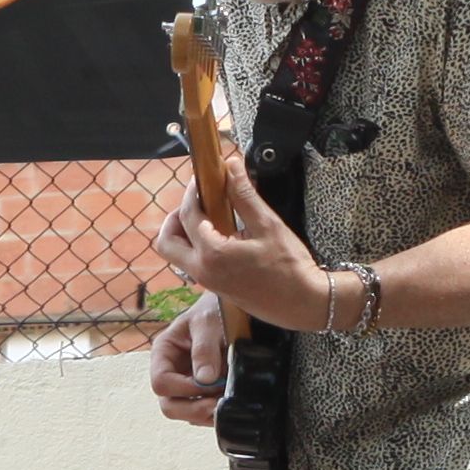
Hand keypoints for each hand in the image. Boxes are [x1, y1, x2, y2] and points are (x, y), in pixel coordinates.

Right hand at [147, 297, 228, 426]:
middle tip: (219, 404)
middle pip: (169, 406)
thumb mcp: (208, 323)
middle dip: (194, 409)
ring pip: (186, 415)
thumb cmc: (214, 312)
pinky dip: (216, 414)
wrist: (232, 312)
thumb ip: (204, 349)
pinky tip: (230, 402)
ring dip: (207, 414)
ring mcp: (186, 386)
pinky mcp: (203, 394)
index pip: (161, 382)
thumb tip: (205, 379)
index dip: (184, 388)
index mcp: (163, 354)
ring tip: (227, 402)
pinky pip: (203, 415)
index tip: (210, 383)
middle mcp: (171, 374)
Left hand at [154, 181, 334, 335]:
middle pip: (166, 242)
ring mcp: (206, 282)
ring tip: (209, 216)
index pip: (188, 215)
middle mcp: (202, 270)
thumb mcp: (268, 226)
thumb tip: (231, 166)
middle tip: (196, 203)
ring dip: (183, 233)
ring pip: (176, 255)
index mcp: (212, 254)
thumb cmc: (290, 266)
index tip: (201, 178)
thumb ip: (245, 196)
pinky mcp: (215, 287)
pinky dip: (196, 246)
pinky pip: (192, 263)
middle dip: (174, 218)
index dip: (192, 192)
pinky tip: (220, 234)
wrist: (303, 303)